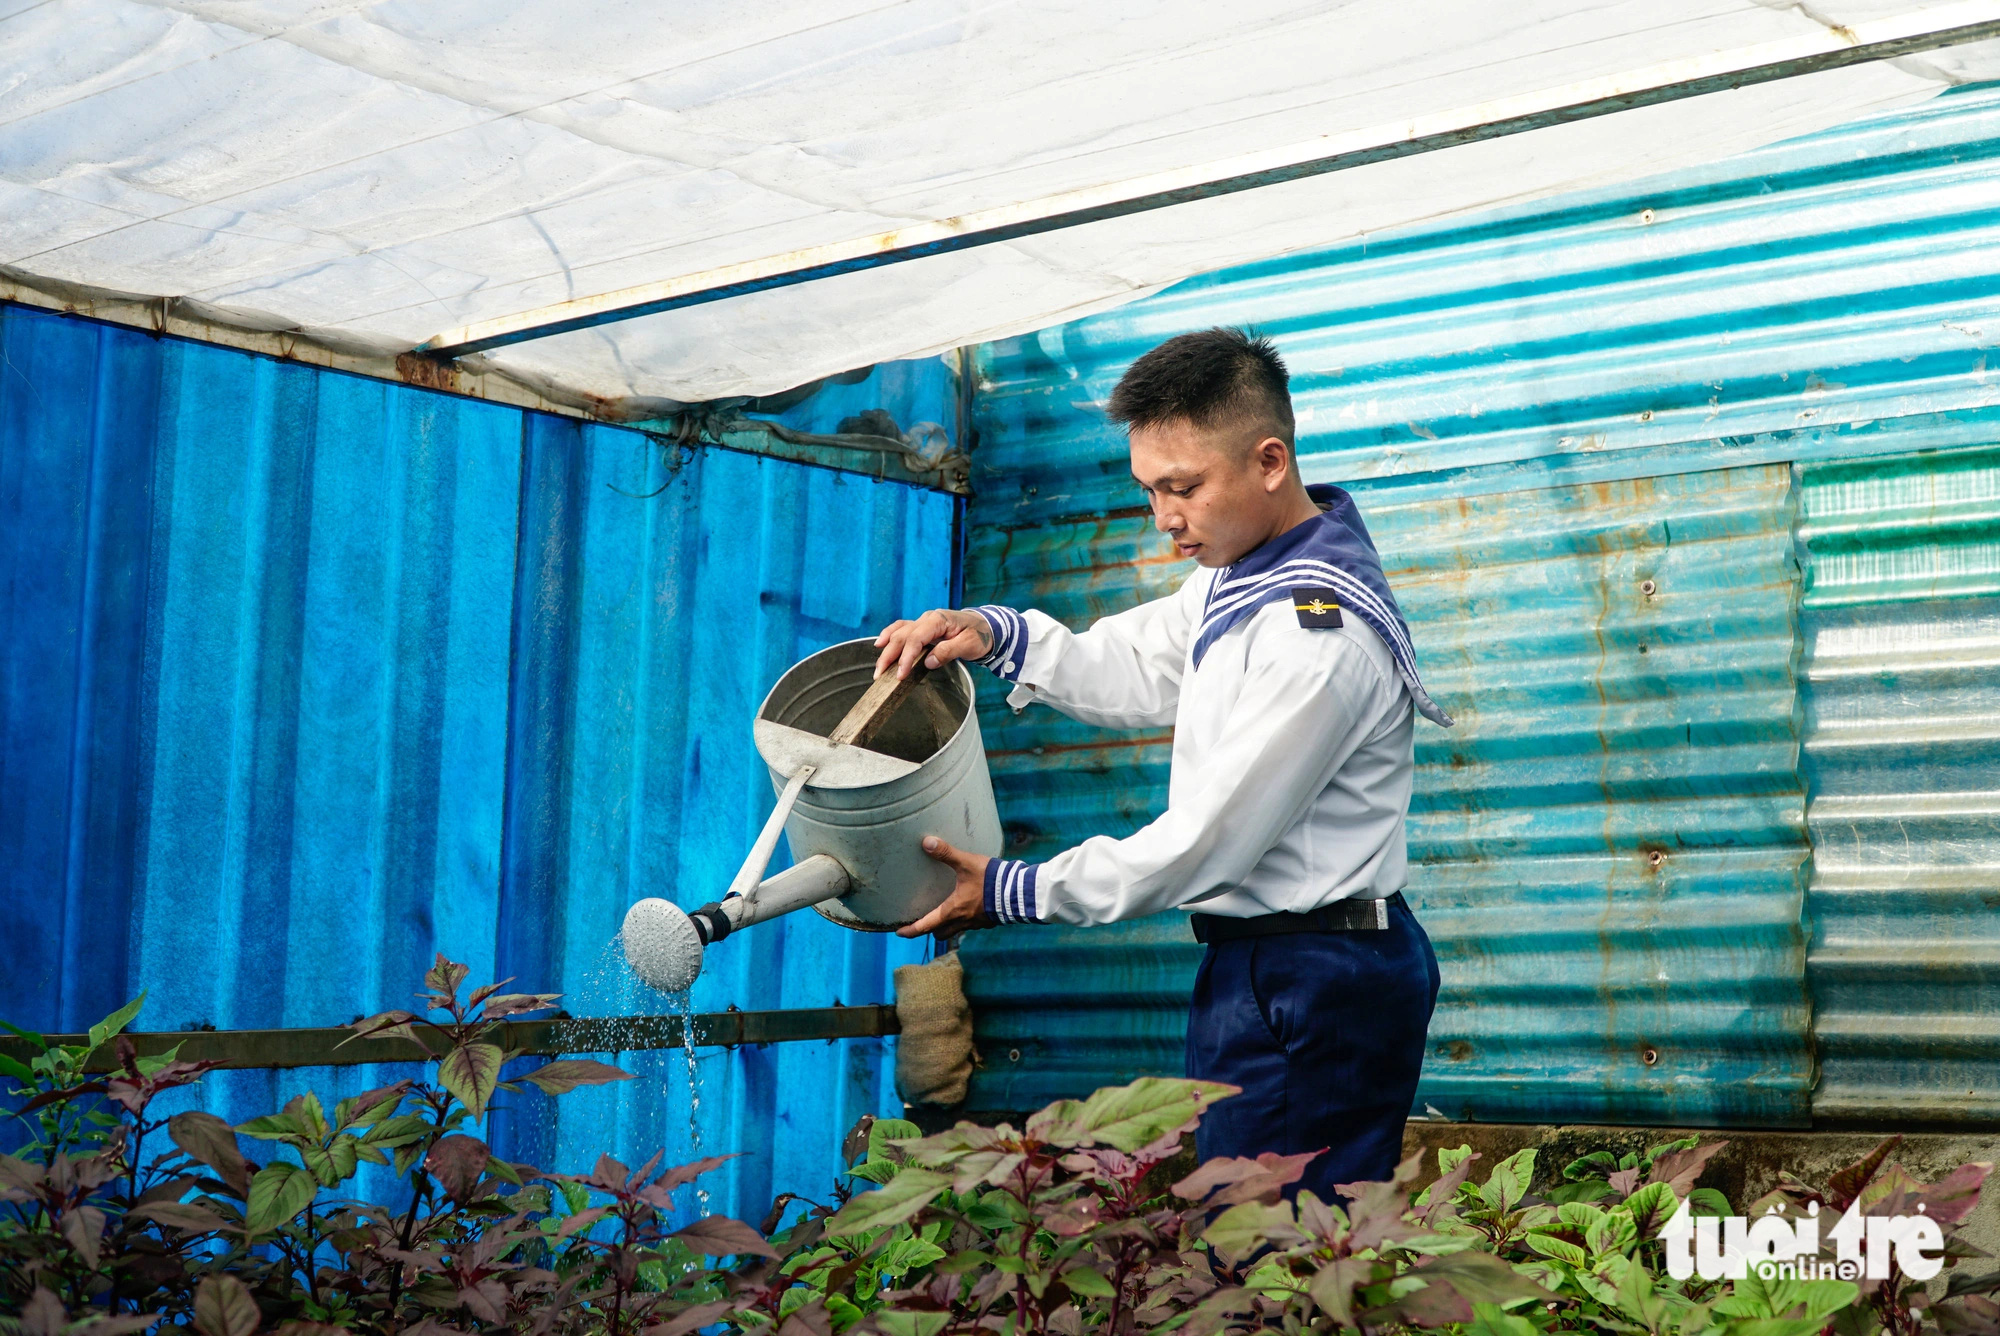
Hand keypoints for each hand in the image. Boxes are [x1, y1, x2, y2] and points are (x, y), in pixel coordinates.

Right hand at [874, 608, 992, 680]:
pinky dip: (889, 636)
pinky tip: (880, 645)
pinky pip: (901, 629)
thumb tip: (928, 662)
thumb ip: (948, 652)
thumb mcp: (969, 645)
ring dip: (886, 650)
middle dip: (890, 656)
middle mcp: (927, 619)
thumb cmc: (979, 635)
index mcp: (939, 620)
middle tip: (881, 676)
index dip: (906, 657)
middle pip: (902, 636)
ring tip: (879, 668)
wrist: (985, 627)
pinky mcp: (922, 628)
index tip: (900, 674)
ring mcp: (923, 622)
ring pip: (898, 633)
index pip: (916, 638)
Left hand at [897, 836, 992, 937]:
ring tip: (945, 913)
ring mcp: (978, 923)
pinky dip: (966, 920)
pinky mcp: (990, 920)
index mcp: (953, 910)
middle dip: (931, 930)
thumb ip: (946, 853)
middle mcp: (963, 921)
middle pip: (941, 934)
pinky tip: (969, 907)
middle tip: (924, 921)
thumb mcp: (966, 863)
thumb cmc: (991, 879)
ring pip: (956, 930)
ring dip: (948, 926)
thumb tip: (926, 842)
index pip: (926, 926)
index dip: (911, 930)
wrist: (1020, 891)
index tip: (900, 933)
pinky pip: (972, 925)